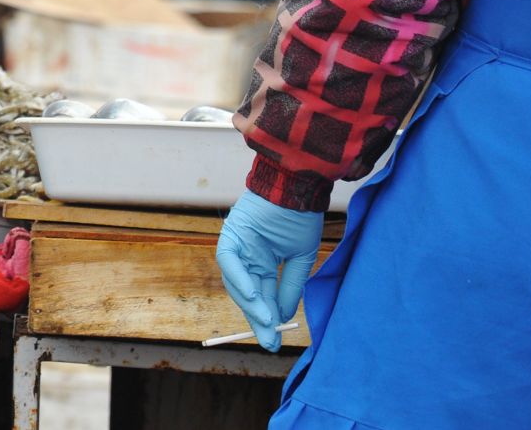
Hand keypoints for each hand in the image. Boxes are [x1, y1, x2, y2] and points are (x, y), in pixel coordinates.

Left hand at [216, 190, 324, 350]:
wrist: (298, 187)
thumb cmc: (301, 218)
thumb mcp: (301, 259)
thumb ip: (290, 288)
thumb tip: (283, 318)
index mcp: (262, 262)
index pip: (262, 296)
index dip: (267, 319)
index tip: (273, 342)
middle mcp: (246, 257)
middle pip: (247, 295)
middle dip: (257, 319)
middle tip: (267, 341)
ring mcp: (237, 246)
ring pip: (236, 282)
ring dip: (250, 304)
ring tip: (266, 323)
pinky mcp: (231, 235)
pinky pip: (230, 262)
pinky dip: (240, 280)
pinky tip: (254, 297)